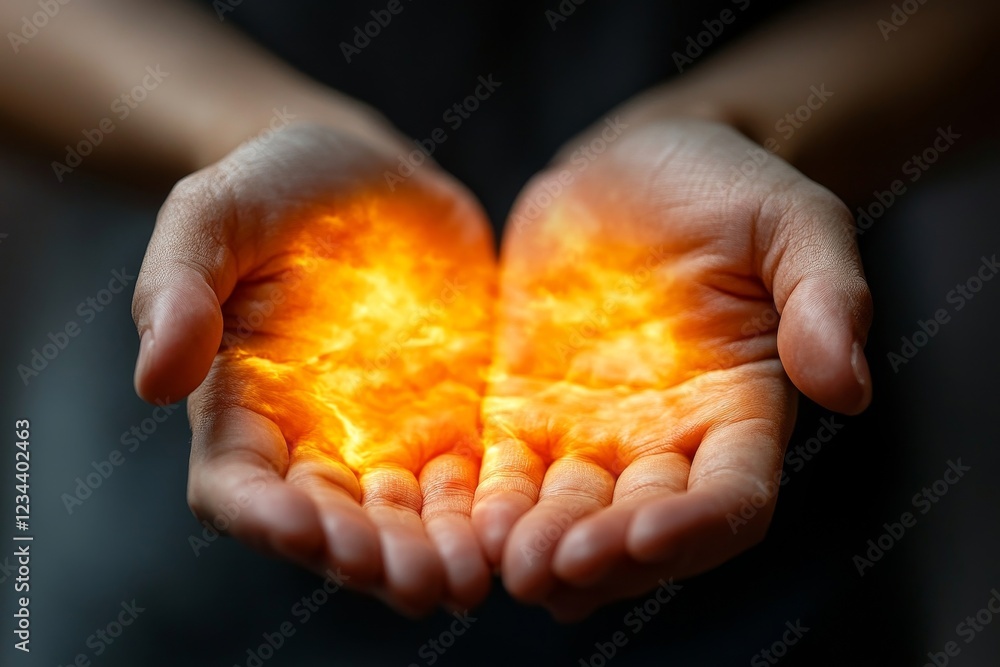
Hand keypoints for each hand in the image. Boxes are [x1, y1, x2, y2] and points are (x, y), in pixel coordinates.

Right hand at [131, 124, 495, 613]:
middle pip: (338, 524)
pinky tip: (516, 529)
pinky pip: (475, 477)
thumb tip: (153, 382)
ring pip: (410, 518)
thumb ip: (179, 288)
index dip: (268, 520)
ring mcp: (391, 435)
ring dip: (435, 554)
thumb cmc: (271, 188)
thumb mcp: (212, 215)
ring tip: (469, 579)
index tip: (303, 530)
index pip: (242, 489)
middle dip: (371, 557)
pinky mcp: (456, 417)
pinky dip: (489, 511)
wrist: (365, 176)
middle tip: (413, 582)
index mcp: (243, 407)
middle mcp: (317, 440)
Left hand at [471, 118, 871, 618]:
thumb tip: (847, 388)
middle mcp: (667, 436)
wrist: (636, 166)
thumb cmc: (727, 187)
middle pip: (638, 523)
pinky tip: (467, 531)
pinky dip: (490, 503)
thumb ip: (825, 298)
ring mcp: (592, 427)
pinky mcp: (528, 405)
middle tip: (553, 569)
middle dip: (601, 555)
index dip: (693, 526)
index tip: (645, 535)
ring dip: (539, 545)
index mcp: (740, 408)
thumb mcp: (792, 222)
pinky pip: (507, 468)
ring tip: (505, 565)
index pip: (730, 498)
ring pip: (568, 511)